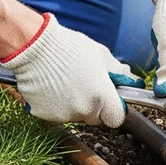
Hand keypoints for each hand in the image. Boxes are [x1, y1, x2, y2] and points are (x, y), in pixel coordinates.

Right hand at [1, 13, 143, 126]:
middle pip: (94, 118)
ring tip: (64, 82)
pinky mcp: (45, 115)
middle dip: (92, 106)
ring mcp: (63, 115)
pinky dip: (54, 105)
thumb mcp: (100, 54)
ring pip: (74, 116)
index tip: (108, 100)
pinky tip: (50, 86)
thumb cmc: (70, 47)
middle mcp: (84, 109)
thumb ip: (118, 71)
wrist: (34, 46)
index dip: (113, 109)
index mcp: (101, 96)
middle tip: (84, 86)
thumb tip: (130, 80)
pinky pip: (55, 114)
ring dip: (72, 105)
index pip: (116, 118)